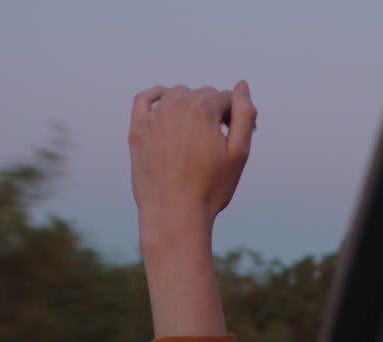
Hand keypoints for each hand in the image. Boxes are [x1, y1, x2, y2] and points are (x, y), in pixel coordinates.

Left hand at [128, 81, 256, 229]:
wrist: (174, 214)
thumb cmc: (210, 188)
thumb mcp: (239, 152)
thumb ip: (245, 114)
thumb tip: (241, 86)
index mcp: (202, 109)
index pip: (226, 98)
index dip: (236, 116)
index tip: (237, 139)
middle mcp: (175, 106)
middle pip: (203, 95)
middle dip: (215, 111)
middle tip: (220, 140)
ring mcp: (153, 117)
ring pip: (178, 94)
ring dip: (191, 105)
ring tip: (198, 132)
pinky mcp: (138, 129)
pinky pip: (145, 99)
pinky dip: (158, 96)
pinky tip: (167, 104)